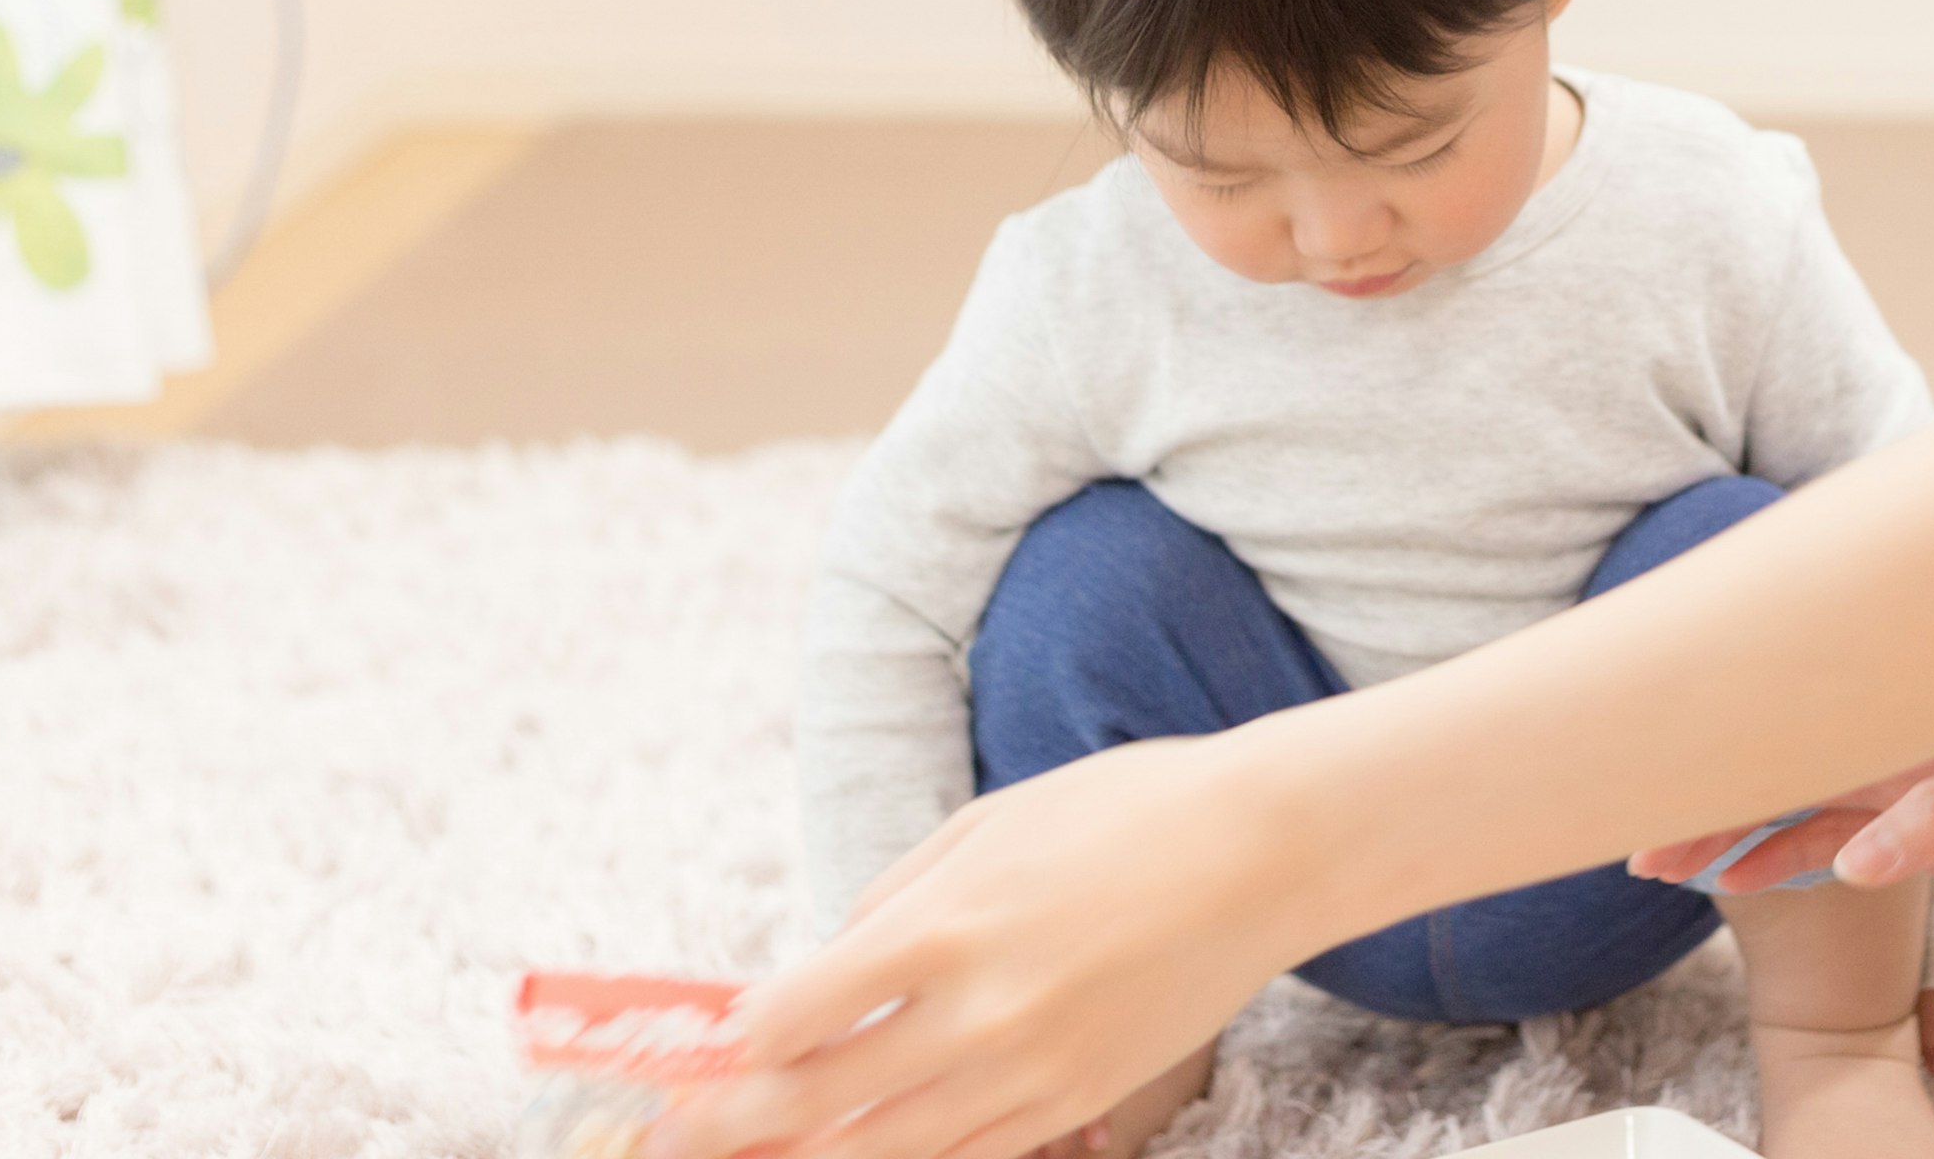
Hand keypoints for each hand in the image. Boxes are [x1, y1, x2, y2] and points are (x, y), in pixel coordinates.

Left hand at [644, 736, 1298, 1158]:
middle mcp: (979, 1013)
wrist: (1268, 851)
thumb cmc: (1127, 810)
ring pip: (887, 1152)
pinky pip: (972, 1158)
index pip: (796, 1017)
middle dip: (730, 1127)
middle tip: (666, 1140)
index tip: (694, 1053)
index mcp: (947, 926)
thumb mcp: (990, 822)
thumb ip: (896, 900)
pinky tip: (863, 1157)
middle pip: (819, 1101)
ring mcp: (1033, 1071)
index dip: (731, 1046)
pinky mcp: (1079, 1101)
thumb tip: (825, 970)